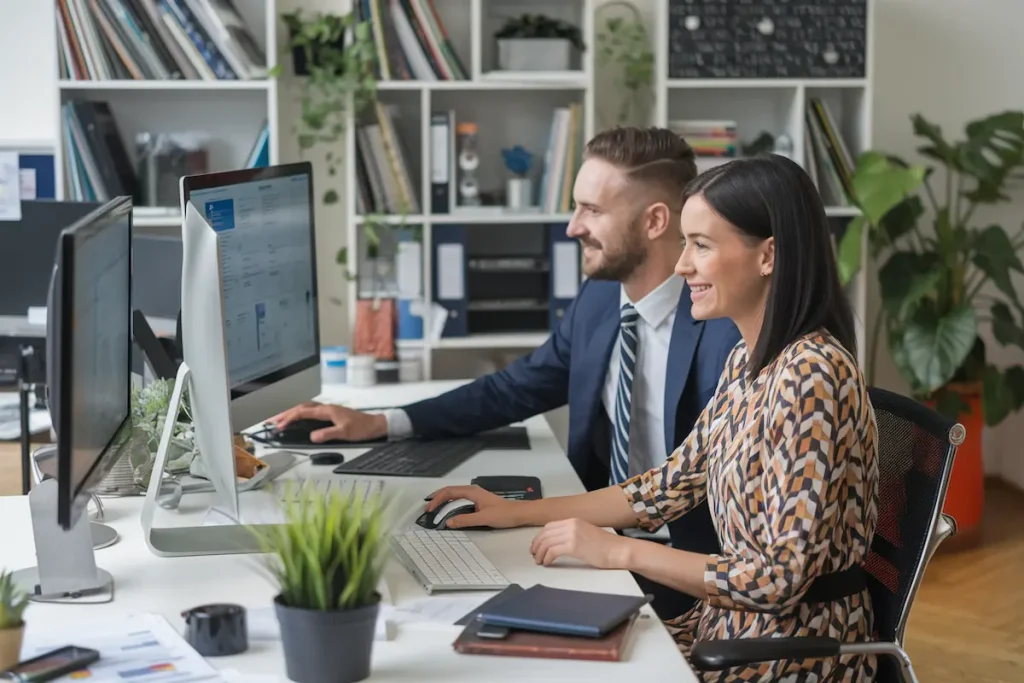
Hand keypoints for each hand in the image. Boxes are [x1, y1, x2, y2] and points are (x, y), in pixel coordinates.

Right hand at [267, 402, 386, 442]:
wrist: (375, 425)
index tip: (279, 425)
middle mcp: (326, 408)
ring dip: (291, 411)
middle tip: (271, 420)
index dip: (289, 418)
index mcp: (327, 410)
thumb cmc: (362, 427)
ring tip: (279, 417)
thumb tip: (312, 437)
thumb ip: (327, 434)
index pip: (303, 413)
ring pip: (305, 407)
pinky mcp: (331, 413)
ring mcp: (328, 410)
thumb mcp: (344, 433)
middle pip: (300, 407)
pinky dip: (300, 412)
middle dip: (284, 413)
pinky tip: (297, 417)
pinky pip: (310, 410)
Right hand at [422, 485, 522, 529]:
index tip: (430, 509)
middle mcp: (473, 491)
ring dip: (443, 501)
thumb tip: (448, 522)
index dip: (437, 500)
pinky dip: (450, 504)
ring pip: (454, 495)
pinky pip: (460, 500)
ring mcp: (475, 496)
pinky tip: (449, 511)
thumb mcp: (483, 519)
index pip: (449, 492)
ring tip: (434, 510)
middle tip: (427, 509)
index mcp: (472, 492)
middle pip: (449, 491)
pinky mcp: (478, 502)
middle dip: (437, 499)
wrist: (520, 513)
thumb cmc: (505, 513)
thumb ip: (465, 520)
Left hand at [529, 518, 630, 568]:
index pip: (549, 526)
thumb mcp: (586, 534)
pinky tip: (547, 563)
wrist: (618, 550)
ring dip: (540, 553)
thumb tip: (558, 542)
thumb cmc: (606, 546)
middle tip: (534, 554)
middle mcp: (571, 524)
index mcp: (574, 520)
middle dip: (537, 544)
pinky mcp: (574, 545)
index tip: (536, 545)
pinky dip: (547, 557)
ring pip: (547, 542)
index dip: (540, 536)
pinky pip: (553, 550)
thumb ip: (572, 534)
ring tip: (539, 561)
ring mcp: (572, 534)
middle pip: (546, 533)